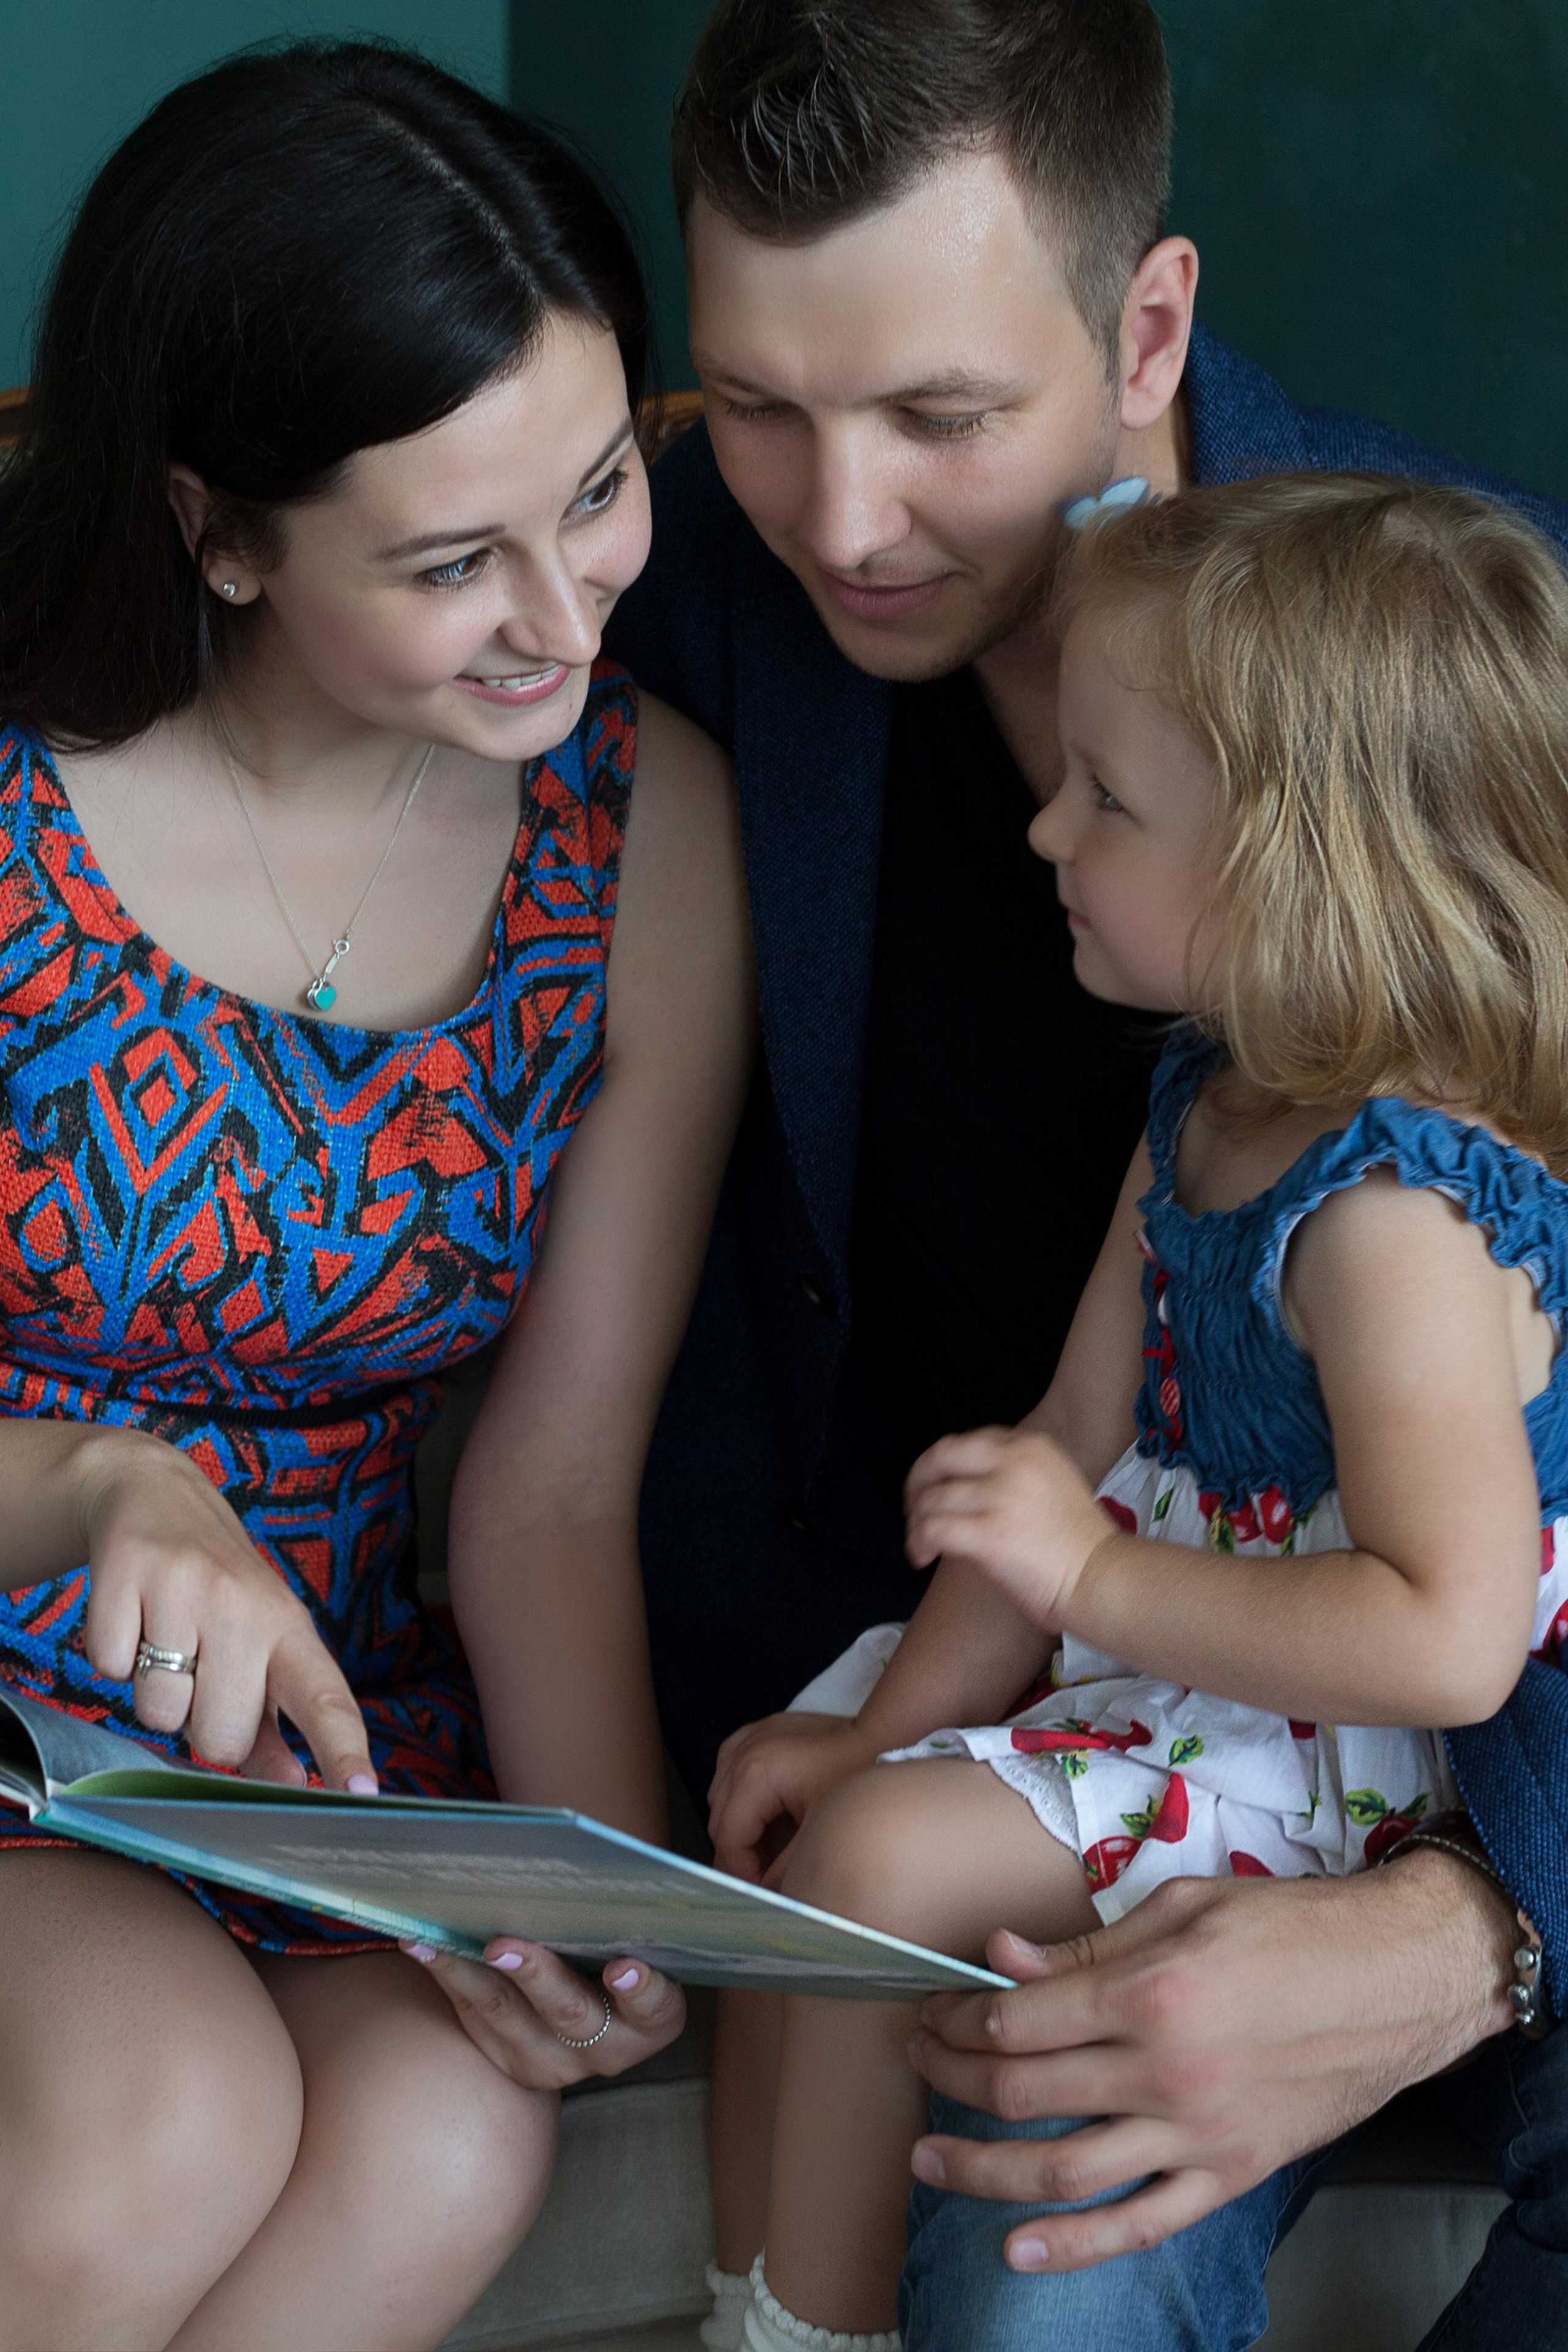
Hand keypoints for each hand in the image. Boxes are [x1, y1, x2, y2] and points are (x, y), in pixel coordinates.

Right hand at [75, 1427, 374, 1790]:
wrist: (156, 1495)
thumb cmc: (217, 1592)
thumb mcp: (259, 1648)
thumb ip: (273, 1726)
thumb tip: (292, 1784)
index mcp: (290, 1629)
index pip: (325, 1697)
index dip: (343, 1747)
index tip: (363, 1791)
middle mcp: (246, 1606)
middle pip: (220, 1737)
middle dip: (200, 1726)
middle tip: (199, 1674)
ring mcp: (186, 1587)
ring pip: (159, 1712)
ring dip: (153, 1693)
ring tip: (165, 1639)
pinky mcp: (127, 1574)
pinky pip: (107, 1669)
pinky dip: (112, 1656)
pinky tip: (132, 1616)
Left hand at [406, 1937, 686, 2087]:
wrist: (591, 1991)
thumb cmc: (618, 1939)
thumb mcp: (633, 1931)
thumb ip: (621, 1909)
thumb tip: (594, 1856)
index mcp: (652, 2018)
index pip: (655, 2006)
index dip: (642, 1989)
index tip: (622, 1967)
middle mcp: (607, 2049)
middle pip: (571, 2014)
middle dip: (536, 1976)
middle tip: (502, 1946)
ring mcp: (555, 2063)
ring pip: (507, 2017)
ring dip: (468, 1974)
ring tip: (434, 1941)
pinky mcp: (510, 2060)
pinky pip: (474, 2016)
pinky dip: (447, 1975)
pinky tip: (419, 1943)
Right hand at [708, 1710, 879, 1882]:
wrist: (877, 1735)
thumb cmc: (856, 1773)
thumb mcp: (822, 1828)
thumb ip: (788, 1869)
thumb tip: (767, 1898)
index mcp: (755, 1773)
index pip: (728, 1838)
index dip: (741, 1872)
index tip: (761, 1892)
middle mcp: (741, 1752)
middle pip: (719, 1821)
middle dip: (739, 1855)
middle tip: (763, 1880)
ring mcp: (745, 1740)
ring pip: (718, 1800)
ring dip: (738, 1829)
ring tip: (766, 1852)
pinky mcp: (752, 1735)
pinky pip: (729, 1775)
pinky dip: (739, 1800)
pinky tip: (763, 1816)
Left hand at [905, 1427, 1108, 1627]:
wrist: (1103, 1578)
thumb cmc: (1080, 1545)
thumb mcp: (1052, 1485)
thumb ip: (1014, 1475)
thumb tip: (966, 1485)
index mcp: (1032, 1447)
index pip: (969, 1442)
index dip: (943, 1465)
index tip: (936, 1487)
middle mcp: (1014, 1462)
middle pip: (941, 1455)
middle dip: (918, 1481)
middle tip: (914, 1507)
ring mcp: (1001, 1496)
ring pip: (932, 1498)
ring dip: (917, 1522)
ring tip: (920, 1544)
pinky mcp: (989, 1533)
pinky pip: (934, 1529)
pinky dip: (919, 1542)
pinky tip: (921, 1557)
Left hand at [907, 1854, 1516, 2271]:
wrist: (1396, 1979)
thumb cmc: (1291, 1928)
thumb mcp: (1183, 1905)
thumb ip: (1087, 1947)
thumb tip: (1002, 1960)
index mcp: (1150, 1993)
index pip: (1016, 2021)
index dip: (957, 2017)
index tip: (933, 2007)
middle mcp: (1166, 2073)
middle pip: (1022, 2093)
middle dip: (949, 2077)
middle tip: (918, 2060)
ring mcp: (1198, 2134)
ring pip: (1062, 2170)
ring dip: (980, 2170)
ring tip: (927, 2160)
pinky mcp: (1230, 2174)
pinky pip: (1141, 2226)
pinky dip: (1074, 2247)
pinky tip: (1016, 2249)